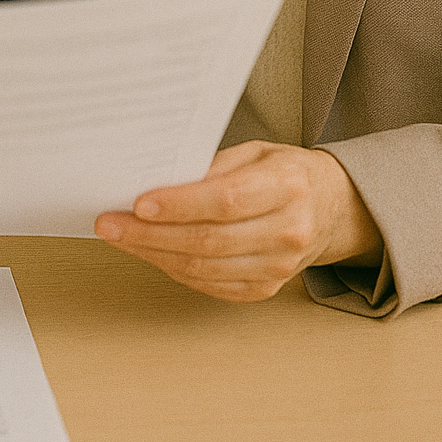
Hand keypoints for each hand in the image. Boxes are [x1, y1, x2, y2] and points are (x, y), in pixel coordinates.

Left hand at [95, 141, 382, 301]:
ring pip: (204, 268)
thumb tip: (156, 177)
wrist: (332, 209)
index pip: (226, 200)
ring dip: (154, 254)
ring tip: (120, 237)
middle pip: (209, 240)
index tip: (139, 202)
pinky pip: (210, 284)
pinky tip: (150, 252)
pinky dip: (174, 269)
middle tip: (110, 223)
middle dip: (151, 234)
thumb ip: (211, 165)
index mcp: (287, 186)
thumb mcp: (255, 152)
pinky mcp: (265, 289)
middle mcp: (287, 231)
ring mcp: (278, 268)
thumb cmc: (286, 172)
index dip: (180, 204)